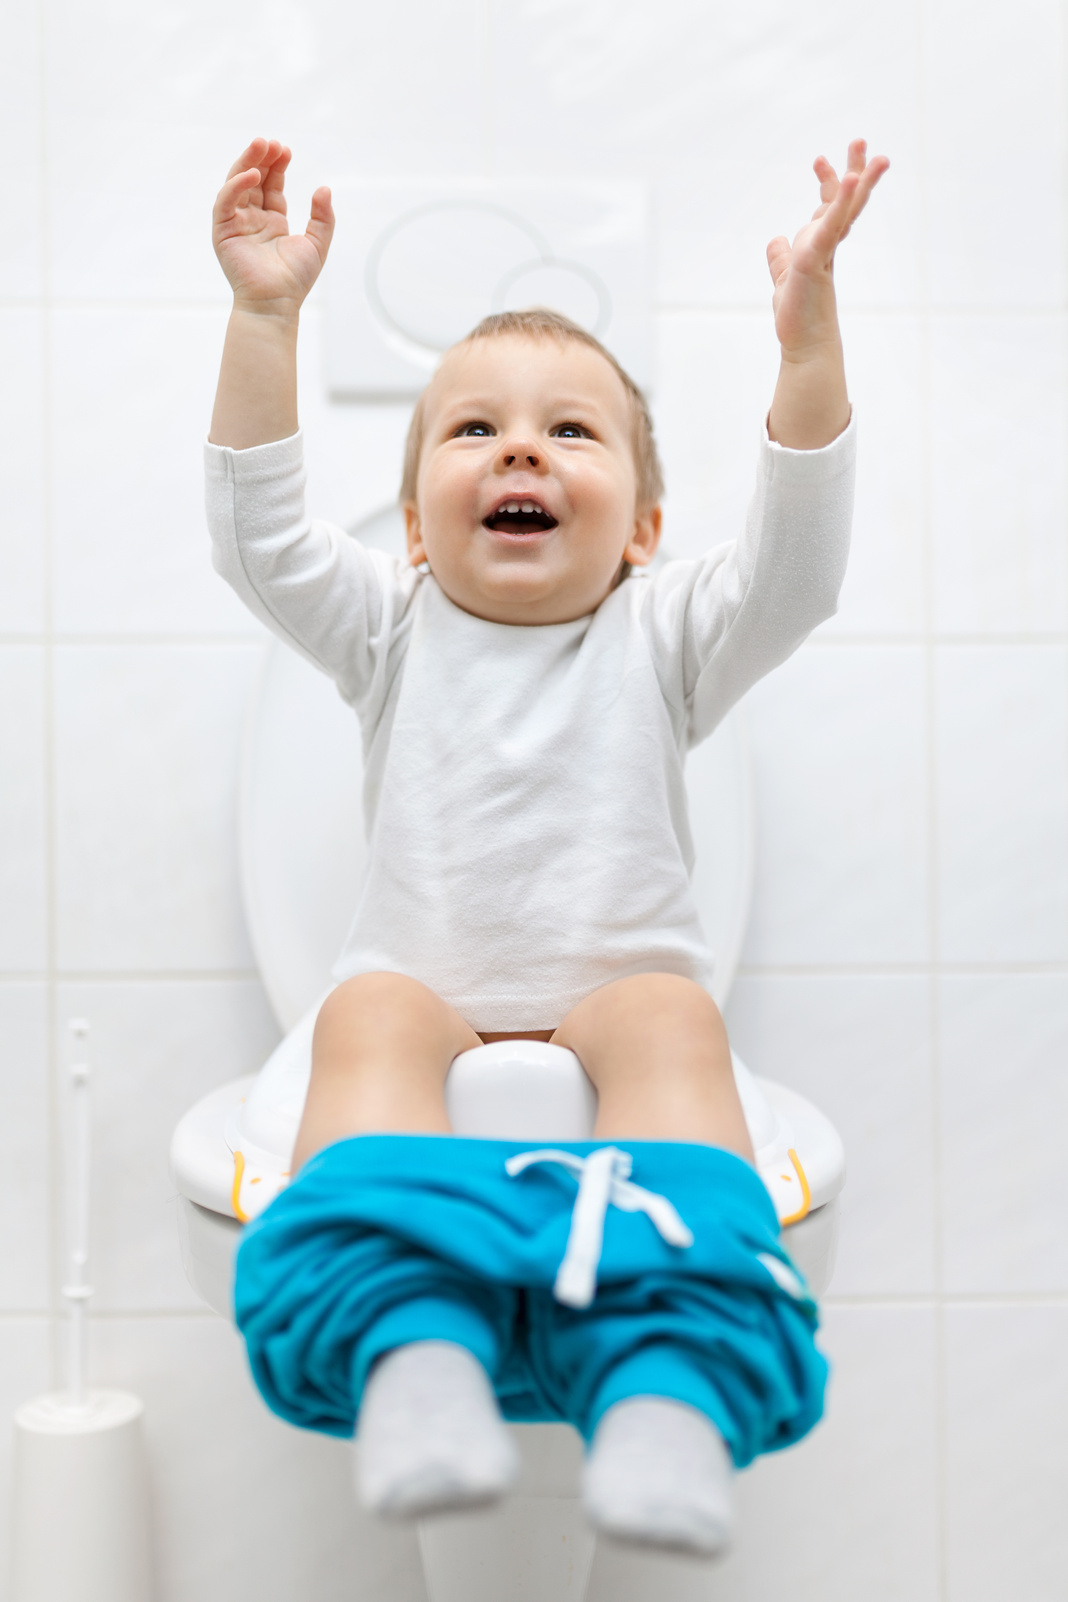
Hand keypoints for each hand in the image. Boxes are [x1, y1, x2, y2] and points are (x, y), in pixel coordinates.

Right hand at [212, 137, 334, 312]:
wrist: (276, 303)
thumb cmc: (295, 280)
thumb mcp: (317, 243)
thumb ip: (323, 217)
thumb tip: (324, 188)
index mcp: (272, 221)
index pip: (272, 185)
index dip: (278, 166)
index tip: (286, 150)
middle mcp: (252, 219)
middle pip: (254, 180)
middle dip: (262, 158)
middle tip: (272, 142)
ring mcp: (236, 224)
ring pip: (237, 184)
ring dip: (247, 162)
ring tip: (261, 145)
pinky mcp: (222, 231)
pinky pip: (225, 201)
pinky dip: (236, 185)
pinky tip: (252, 174)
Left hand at [766, 139, 888, 357]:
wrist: (804, 346)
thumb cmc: (797, 317)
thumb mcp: (784, 278)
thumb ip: (780, 258)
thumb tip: (776, 240)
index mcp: (819, 245)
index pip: (829, 207)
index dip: (829, 183)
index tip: (820, 159)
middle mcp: (826, 244)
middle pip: (846, 201)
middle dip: (856, 171)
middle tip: (860, 140)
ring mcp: (823, 250)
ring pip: (845, 210)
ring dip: (859, 179)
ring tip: (872, 153)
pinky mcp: (816, 259)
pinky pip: (831, 225)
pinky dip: (840, 202)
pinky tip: (850, 179)